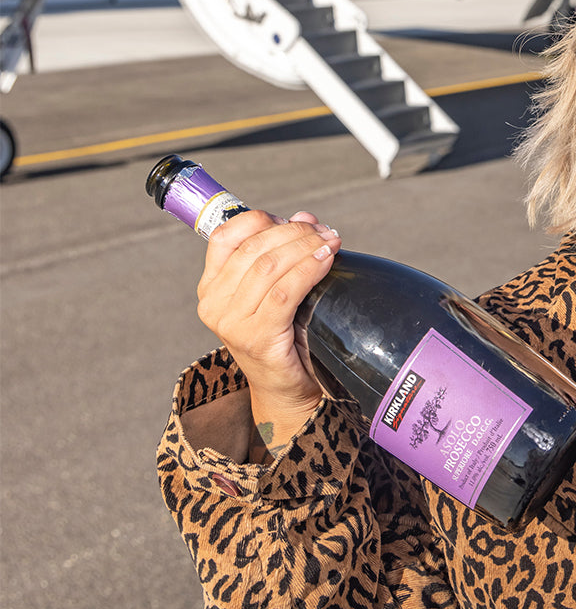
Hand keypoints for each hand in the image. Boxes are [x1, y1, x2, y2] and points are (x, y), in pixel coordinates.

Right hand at [197, 209, 341, 454]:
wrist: (287, 391)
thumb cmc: (285, 337)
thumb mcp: (275, 291)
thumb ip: (283, 254)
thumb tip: (305, 218)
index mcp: (211, 286)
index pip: (226, 235)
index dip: (263, 219)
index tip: (297, 221)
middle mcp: (213, 302)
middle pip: (254, 248)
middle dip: (295, 232)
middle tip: (326, 231)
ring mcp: (231, 322)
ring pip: (269, 266)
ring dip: (305, 247)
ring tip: (331, 242)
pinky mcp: (256, 337)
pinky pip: (284, 292)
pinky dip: (308, 270)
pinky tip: (326, 261)